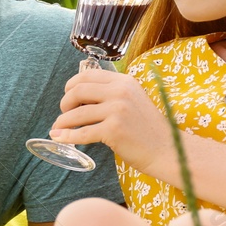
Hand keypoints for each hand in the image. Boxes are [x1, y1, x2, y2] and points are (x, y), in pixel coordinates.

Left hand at [49, 64, 170, 172]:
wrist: (167, 150)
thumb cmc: (148, 128)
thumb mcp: (133, 99)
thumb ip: (112, 93)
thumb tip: (79, 95)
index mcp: (124, 81)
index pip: (88, 75)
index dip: (71, 85)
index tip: (67, 95)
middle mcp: (120, 92)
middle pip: (78, 91)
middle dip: (64, 102)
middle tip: (63, 113)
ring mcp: (117, 111)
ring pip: (77, 114)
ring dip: (62, 122)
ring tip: (57, 129)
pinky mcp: (113, 130)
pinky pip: (83, 133)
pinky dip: (68, 137)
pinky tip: (60, 138)